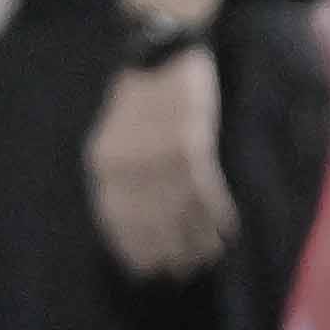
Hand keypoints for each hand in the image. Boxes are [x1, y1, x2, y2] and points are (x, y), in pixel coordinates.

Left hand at [85, 46, 235, 279]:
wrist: (162, 55)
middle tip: (178, 274)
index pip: (116, 218)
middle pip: (149, 221)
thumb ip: (117, 174)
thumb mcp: (112, 137)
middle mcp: (129, 163)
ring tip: (203, 260)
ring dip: (194, 240)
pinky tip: (224, 233)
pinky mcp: (191, 144)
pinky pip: (205, 192)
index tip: (144, 271)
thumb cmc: (138, 100)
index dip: (131, 248)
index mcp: (104, 162)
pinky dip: (215, 216)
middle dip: (164, 251)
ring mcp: (161, 154)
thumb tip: (131, 223)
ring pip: (180, 211)